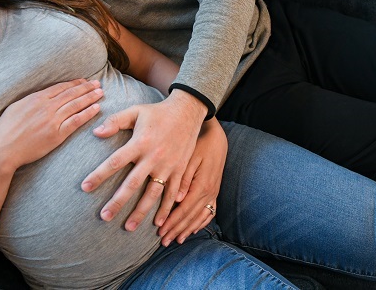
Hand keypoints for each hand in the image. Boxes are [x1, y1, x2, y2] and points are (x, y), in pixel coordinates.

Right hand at [0, 79, 102, 171]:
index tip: (84, 81)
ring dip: (90, 97)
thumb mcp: (15, 107)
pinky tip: (96, 108)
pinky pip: (76, 121)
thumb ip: (31, 101)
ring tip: (101, 92)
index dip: (74, 84)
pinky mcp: (56, 134)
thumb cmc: (4, 130)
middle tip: (97, 83)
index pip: (60, 88)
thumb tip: (41, 96)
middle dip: (86, 87)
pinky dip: (87, 113)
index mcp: (36, 99)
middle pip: (71, 94)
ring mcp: (52, 120)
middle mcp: (46, 107)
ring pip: (76, 105)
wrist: (1, 149)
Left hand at [81, 89, 204, 229]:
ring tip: (128, 227)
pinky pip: (172, 193)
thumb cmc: (157, 112)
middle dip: (118, 201)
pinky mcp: (179, 170)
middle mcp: (153, 157)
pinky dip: (166, 209)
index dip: (99, 175)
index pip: (115, 162)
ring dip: (141, 212)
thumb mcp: (135, 112)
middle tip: (104, 217)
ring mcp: (168, 165)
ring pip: (153, 193)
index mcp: (139, 142)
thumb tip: (95, 133)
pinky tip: (158, 223)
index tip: (84, 187)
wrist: (187, 112)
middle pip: (132, 183)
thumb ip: (115, 121)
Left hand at [158, 118, 226, 245]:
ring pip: (200, 216)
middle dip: (177, 229)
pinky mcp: (215, 190)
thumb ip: (184, 178)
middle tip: (163, 241)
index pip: (184, 209)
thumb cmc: (199, 142)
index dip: (172, 222)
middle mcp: (210, 191)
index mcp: (202, 184)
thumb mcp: (190, 155)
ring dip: (187, 229)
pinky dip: (200, 223)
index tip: (159, 231)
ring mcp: (214, 192)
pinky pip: (209, 211)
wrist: (216, 135)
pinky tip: (193, 230)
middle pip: (191, 216)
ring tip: (176, 240)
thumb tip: (178, 200)